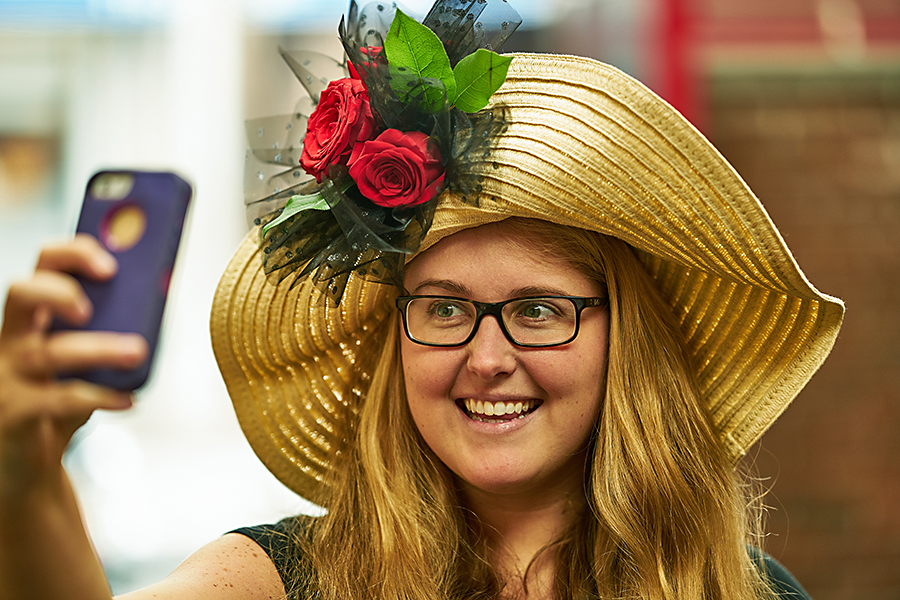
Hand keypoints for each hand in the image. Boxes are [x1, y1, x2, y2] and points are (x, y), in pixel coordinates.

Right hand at [0, 234, 147, 493]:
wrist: (27, 466)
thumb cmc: (61, 402)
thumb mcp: (84, 363)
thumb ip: (109, 335)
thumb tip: (160, 307)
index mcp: (31, 318)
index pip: (42, 267)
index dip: (73, 255)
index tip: (111, 264)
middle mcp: (10, 340)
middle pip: (20, 294)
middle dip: (59, 291)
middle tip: (93, 306)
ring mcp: (7, 377)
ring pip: (49, 352)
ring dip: (99, 349)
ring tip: (137, 351)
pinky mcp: (14, 413)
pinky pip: (58, 399)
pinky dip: (99, 397)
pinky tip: (129, 400)